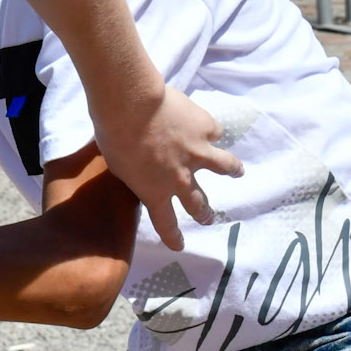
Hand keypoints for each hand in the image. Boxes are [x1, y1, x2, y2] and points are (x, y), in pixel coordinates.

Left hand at [96, 84, 241, 253]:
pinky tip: (208, 126)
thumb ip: (134, 174)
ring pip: (225, 167)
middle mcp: (180, 178)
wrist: (131, 106)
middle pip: (198, 203)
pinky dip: (210, 130)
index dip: (173, 237)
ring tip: (238, 171)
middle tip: (208, 218)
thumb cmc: (112, 134)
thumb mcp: (117, 166)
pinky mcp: (205, 128)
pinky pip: (214, 132)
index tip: (178, 244)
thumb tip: (138, 169)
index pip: (166, 223)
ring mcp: (198, 154)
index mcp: (154, 191)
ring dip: (232, 170)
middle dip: (204, 213)